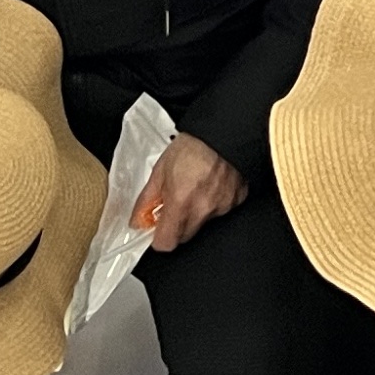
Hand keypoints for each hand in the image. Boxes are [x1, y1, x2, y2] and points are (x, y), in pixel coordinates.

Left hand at [137, 132, 247, 253]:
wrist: (223, 131)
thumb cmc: (192, 146)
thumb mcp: (160, 170)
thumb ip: (146, 200)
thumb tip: (138, 220)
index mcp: (180, 203)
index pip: (166, 243)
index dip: (159, 238)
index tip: (157, 228)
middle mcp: (202, 209)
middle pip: (184, 236)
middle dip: (177, 226)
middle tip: (175, 204)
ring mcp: (222, 206)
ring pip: (203, 223)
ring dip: (196, 213)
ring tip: (197, 188)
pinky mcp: (236, 199)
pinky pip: (221, 211)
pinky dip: (214, 203)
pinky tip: (213, 185)